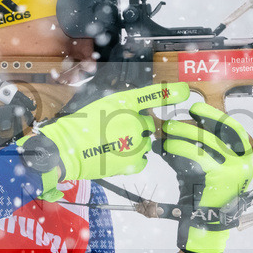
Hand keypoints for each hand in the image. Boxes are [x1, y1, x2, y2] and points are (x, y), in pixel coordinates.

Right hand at [19, 83, 189, 199]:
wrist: (66, 149)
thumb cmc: (78, 127)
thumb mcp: (100, 106)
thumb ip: (121, 109)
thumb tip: (136, 117)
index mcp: (124, 103)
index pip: (153, 95)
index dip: (171, 92)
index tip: (186, 92)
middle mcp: (134, 121)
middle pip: (147, 124)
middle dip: (136, 128)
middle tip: (115, 132)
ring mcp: (135, 142)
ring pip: (144, 142)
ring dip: (133, 144)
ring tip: (111, 145)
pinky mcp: (133, 161)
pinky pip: (141, 159)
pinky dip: (132, 159)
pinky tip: (116, 155)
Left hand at [156, 103, 252, 252]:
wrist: (205, 229)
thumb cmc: (203, 198)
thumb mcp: (204, 171)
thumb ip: (196, 151)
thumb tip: (175, 131)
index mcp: (244, 160)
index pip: (234, 130)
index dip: (215, 116)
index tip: (197, 109)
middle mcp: (244, 163)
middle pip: (219, 131)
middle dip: (196, 122)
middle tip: (176, 120)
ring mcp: (234, 170)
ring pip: (206, 141)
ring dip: (183, 134)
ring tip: (167, 133)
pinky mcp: (219, 178)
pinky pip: (196, 155)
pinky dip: (179, 148)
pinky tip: (167, 147)